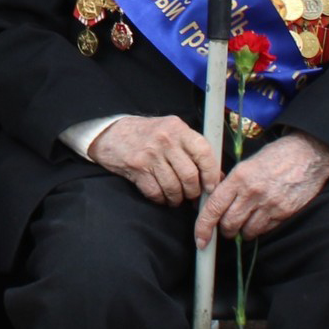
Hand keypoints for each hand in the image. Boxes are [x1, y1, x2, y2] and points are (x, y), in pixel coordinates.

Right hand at [91, 115, 220, 205]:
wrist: (111, 134)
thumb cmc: (146, 135)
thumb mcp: (171, 132)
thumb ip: (192, 149)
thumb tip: (217, 174)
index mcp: (178, 128)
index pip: (203, 151)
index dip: (211, 173)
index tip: (211, 186)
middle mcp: (165, 139)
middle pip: (189, 175)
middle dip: (193, 192)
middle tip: (191, 195)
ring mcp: (150, 154)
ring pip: (173, 187)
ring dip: (177, 198)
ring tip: (176, 198)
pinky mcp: (137, 168)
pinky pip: (156, 192)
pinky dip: (161, 199)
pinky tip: (162, 196)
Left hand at [193, 133, 328, 247]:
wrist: (309, 154)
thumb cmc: (276, 156)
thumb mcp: (248, 164)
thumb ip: (231, 184)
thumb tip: (214, 202)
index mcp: (239, 177)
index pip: (214, 207)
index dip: (203, 226)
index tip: (200, 239)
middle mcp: (253, 192)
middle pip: (229, 224)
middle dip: (224, 229)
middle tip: (226, 226)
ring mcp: (270, 204)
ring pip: (246, 231)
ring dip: (242, 231)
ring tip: (245, 222)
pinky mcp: (284, 213)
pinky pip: (264, 230)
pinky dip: (259, 229)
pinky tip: (261, 218)